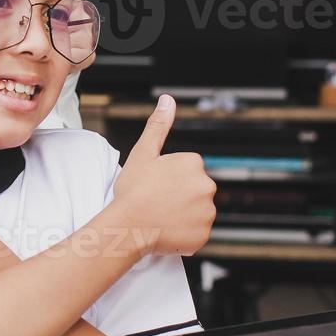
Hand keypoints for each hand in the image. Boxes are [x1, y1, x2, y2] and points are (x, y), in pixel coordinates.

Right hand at [110, 96, 216, 256]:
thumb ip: (158, 125)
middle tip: (157, 201)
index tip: (155, 185)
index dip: (168, 177)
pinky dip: (185, 232)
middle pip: (194, 189)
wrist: (128, 226)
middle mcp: (207, 186)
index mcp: (194, 163)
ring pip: (196, 210)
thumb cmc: (133, 191)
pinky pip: (197, 232)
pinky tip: (167, 229)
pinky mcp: (204, 234)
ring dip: (183, 213)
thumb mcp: (143, 152)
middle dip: (179, 195)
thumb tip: (167, 100)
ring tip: (161, 216)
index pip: (186, 169)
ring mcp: (207, 212)